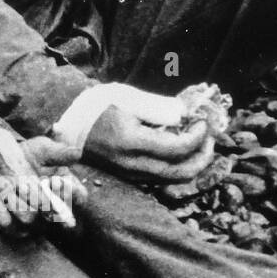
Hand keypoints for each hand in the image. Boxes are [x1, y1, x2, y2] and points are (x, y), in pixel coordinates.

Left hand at [0, 137, 87, 231]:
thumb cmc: (30, 156)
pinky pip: (6, 224)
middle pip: (52, 215)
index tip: (56, 180)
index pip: (79, 197)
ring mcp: (33, 221)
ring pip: (28, 220)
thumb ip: (59, 153)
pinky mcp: (12, 225)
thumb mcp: (44, 149)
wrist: (1, 160)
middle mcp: (53, 212)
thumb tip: (77, 152)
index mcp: (67, 191)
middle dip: (38, 199)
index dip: (70, 191)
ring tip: (4, 183)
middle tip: (24, 183)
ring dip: (15, 202)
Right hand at [83, 106, 214, 183]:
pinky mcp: (128, 175)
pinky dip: (178, 168)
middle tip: (210, 138)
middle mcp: (132, 164)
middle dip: (203, 156)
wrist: (66, 126)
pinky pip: (161, 179)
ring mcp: (130, 173)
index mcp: (132, 143)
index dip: (197, 136)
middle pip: (181, 172)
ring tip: (201, 146)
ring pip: (172, 179)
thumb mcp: (126, 98)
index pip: (178, 148)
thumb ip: (158, 107)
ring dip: (193, 164)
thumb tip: (185, 115)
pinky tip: (181, 152)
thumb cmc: (94, 107)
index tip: (202, 121)